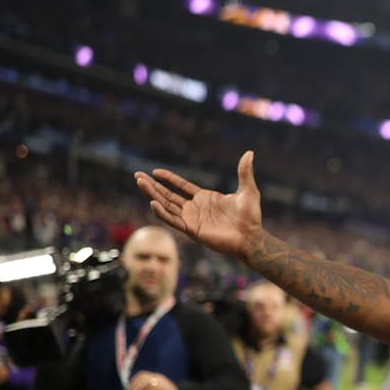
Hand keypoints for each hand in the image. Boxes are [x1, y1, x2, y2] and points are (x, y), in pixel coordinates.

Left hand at [128, 371, 180, 389]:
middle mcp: (159, 377)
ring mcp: (163, 382)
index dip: (134, 381)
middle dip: (134, 385)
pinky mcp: (166, 388)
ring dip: (138, 389)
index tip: (128, 389)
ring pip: (147, 382)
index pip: (142, 375)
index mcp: (156, 377)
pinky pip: (154, 388)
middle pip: (143, 377)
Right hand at [135, 150, 265, 260]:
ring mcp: (192, 219)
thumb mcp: (248, 190)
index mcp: (205, 198)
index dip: (169, 179)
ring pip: (167, 205)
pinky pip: (173, 220)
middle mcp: (195, 208)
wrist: (251, 237)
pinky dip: (162, 212)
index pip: (181, 186)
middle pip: (169, 195)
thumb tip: (250, 153)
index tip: (155, 171)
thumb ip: (244, 172)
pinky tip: (153, 202)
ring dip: (153, 194)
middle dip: (153, 186)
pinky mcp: (192, 230)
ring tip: (140, 182)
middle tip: (137, 175)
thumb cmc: (251, 217)